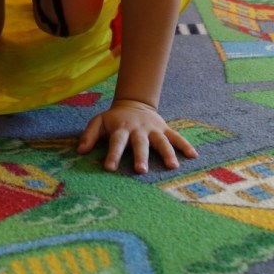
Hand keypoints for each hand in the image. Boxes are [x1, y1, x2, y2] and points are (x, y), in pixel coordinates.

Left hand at [77, 99, 196, 172]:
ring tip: (173, 166)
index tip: (109, 168)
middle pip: (140, 143)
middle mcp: (138, 130)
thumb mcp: (98, 122)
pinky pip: (176, 137)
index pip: (116, 142)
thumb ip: (89, 135)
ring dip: (167, 153)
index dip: (112, 154)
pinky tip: (194, 156)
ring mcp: (153, 129)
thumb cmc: (114, 119)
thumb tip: (80, 151)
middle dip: (140, 156)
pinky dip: (185, 145)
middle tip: (140, 170)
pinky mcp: (164, 129)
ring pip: (161, 141)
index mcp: (121, 129)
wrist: (134, 103)